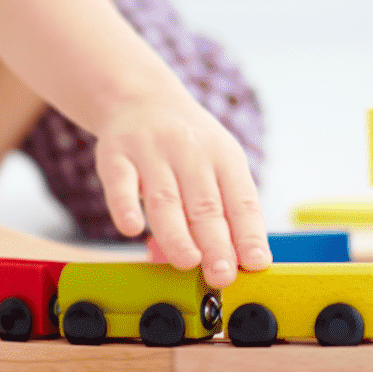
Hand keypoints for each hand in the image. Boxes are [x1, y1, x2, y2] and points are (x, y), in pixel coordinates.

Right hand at [92, 96, 269, 288]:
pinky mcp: (116, 155)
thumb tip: (222, 261)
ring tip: (187, 262)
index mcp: (225, 158)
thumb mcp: (214, 166)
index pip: (242, 200)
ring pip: (166, 198)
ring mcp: (153, 152)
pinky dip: (126, 206)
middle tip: (222, 274)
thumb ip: (218, 212)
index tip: (257, 264)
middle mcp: (192, 152)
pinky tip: (132, 229)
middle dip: (217, 242)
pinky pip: (120, 183)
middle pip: (206, 204)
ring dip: (177, 234)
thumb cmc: (188, 145)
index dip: (250, 234)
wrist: (142, 97)